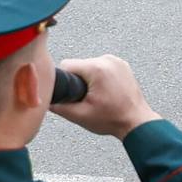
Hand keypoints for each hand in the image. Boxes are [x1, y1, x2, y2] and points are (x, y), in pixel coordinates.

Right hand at [49, 55, 163, 139]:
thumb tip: (45, 99)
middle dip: (76, 81)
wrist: (136, 121)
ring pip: (89, 66)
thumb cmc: (113, 119)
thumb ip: (57, 106)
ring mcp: (117, 61)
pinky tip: (103, 92)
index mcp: (97, 68)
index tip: (69, 93)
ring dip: (87, 80)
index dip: (63, 81)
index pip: (66, 65)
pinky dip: (98, 78)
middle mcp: (108, 60)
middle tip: (84, 99)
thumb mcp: (78, 115)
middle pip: (78, 66)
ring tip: (95, 97)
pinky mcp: (122, 66)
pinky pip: (101, 67)